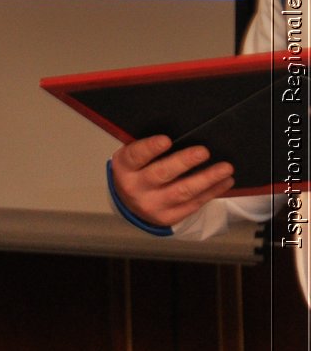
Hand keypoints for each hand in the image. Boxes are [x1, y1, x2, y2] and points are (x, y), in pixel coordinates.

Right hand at [110, 134, 232, 227]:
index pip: (136, 156)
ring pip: (182, 192)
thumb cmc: (137, 171)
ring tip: (225, 168)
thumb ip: (150, 148)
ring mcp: (152, 205)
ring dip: (207, 179)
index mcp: (124, 168)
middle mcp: (135, 188)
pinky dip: (211, 192)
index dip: (150, 148)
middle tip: (203, 152)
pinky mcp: (168, 217)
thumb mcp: (134, 158)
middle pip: (161, 174)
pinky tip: (225, 181)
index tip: (167, 140)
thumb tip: (185, 134)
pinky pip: (193, 204)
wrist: (130, 203)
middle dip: (184, 162)